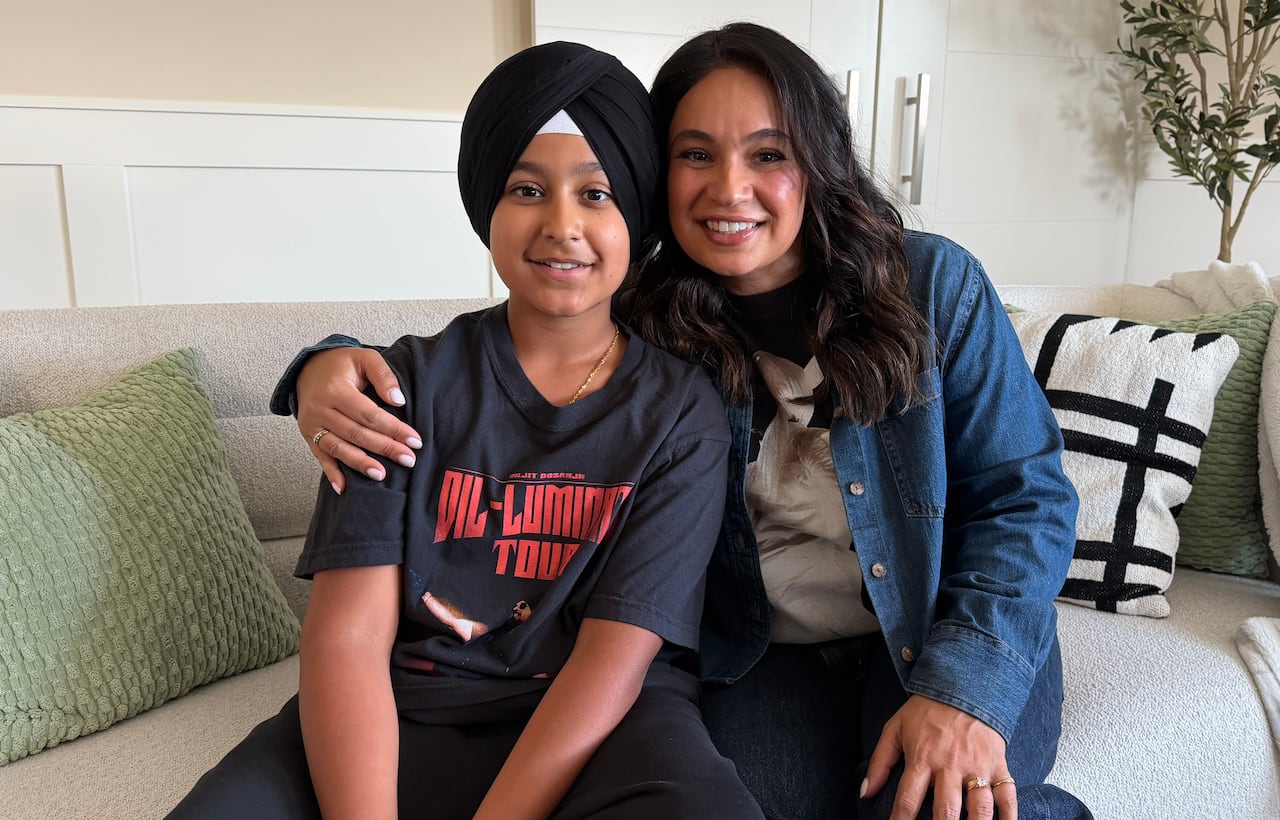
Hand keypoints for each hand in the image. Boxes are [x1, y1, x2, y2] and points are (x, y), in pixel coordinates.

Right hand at [297, 347, 422, 492]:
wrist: (308, 369)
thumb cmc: (342, 364)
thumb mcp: (364, 358)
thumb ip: (383, 375)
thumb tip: (398, 401)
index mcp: (336, 389)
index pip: (369, 414)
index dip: (393, 429)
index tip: (415, 440)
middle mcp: (320, 409)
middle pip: (356, 433)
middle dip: (384, 448)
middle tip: (408, 460)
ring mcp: (312, 425)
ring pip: (339, 448)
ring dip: (360, 464)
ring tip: (381, 475)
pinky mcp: (308, 436)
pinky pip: (321, 457)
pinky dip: (332, 473)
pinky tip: (344, 488)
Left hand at [863, 695, 1015, 819]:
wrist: (964, 685)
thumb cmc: (926, 710)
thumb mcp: (895, 728)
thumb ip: (879, 762)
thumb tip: (865, 792)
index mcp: (922, 758)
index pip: (908, 800)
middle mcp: (950, 766)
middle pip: (946, 810)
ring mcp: (977, 767)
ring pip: (979, 808)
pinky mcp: (998, 765)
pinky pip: (1008, 795)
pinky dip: (1009, 816)